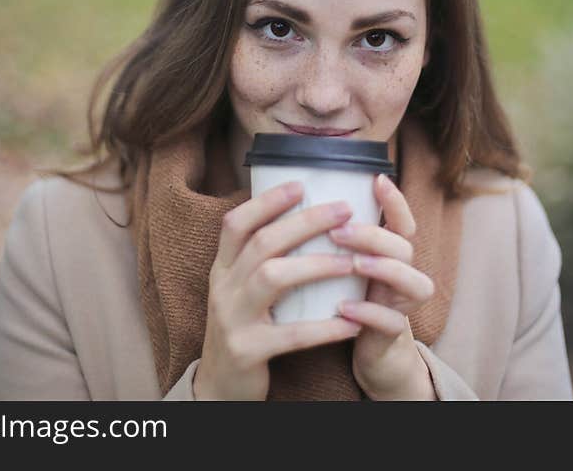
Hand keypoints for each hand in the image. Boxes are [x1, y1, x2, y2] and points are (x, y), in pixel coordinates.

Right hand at [194, 182, 362, 400]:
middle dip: (305, 223)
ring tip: (351, 261)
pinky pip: (291, 334)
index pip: (235, 223)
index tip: (301, 184)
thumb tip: (298, 220)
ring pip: (273, 278)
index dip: (267, 201)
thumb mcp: (239, 291)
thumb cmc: (243, 330)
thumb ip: (258, 261)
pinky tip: (352, 322)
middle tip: (345, 211)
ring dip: (316, 265)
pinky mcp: (247, 351)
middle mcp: (222, 288)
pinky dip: (324, 327)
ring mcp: (231, 319)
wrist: (220, 388)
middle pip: (262, 243)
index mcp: (222, 269)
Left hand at [328, 174, 436, 399]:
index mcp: (389, 251)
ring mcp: (402, 303)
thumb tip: (296, 195)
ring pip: (411, 281)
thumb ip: (333, 235)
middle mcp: (403, 272)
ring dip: (382, 269)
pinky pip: (391, 322)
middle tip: (338, 231)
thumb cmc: (349, 294)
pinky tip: (344, 308)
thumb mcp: (342, 261)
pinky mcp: (393, 334)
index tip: (378, 178)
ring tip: (354, 264)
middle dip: (373, 236)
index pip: (401, 220)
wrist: (365, 348)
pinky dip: (369, 313)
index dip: (395, 201)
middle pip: (403, 246)